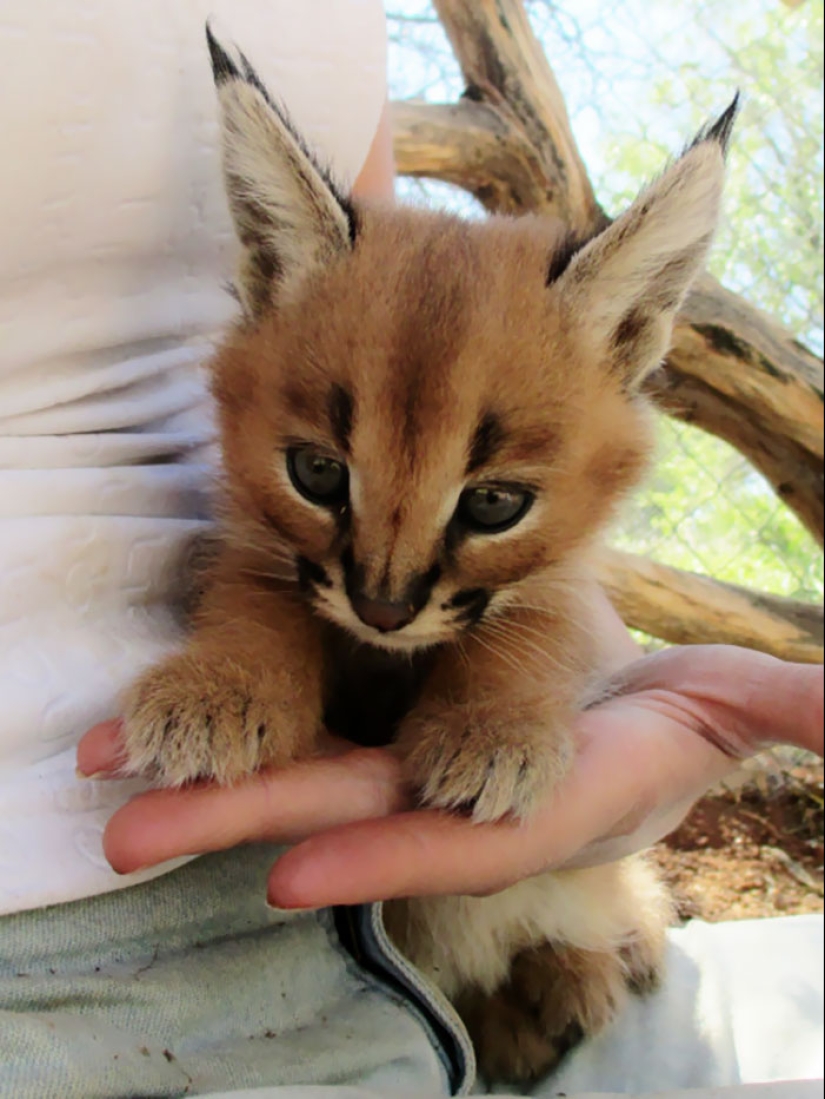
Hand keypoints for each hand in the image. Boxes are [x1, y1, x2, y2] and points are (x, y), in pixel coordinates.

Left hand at [77, 645, 821, 907]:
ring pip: (314, 774)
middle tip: (134, 832)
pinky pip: (315, 740)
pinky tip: (172, 739)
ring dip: (217, 783)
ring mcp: (425, 770)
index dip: (393, 850)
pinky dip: (244, 742)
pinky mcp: (397, 735)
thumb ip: (793, 713)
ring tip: (115, 787)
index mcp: (549, 795)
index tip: (298, 870)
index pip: (467, 833)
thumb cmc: (688, 714)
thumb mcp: (740, 705)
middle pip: (354, 810)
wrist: (632, 715)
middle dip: (249, 821)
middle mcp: (472, 797)